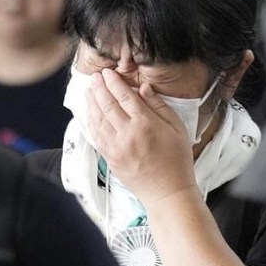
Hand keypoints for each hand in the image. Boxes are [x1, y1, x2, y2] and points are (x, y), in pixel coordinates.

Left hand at [87, 68, 197, 206]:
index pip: (124, 97)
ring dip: (91, 103)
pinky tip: (89, 113)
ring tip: (88, 91)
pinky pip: (96, 136)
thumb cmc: (177, 160)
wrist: (168, 193)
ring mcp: (116, 148)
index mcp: (146, 124)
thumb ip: (159, 106)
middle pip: (107, 105)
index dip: (114, 82)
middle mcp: (127, 134)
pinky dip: (90, 122)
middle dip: (99, 88)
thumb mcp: (177, 128)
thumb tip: (143, 88)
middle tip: (94, 77)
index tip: (107, 72)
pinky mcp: (110, 159)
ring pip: (97, 120)